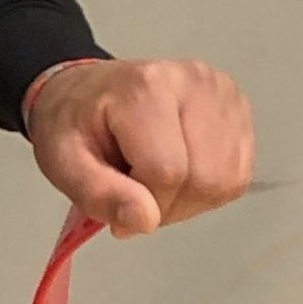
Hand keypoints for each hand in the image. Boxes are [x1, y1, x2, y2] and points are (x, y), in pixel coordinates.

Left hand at [27, 58, 254, 237]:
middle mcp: (195, 82)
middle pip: (205, 178)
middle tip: (135, 188)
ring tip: (155, 177)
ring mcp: (224, 94)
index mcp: (145, 87)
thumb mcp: (63, 161)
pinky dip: (209, 187)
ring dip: (191, 199)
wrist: (90, 92)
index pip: (167, 170)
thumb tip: (145, 221)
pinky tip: (180, 169)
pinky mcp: (240, 108)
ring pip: (227, 181)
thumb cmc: (75, 124)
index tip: (119, 195)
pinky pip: (239, 174)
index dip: (145, 202)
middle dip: (169, 203)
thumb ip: (98, 193)